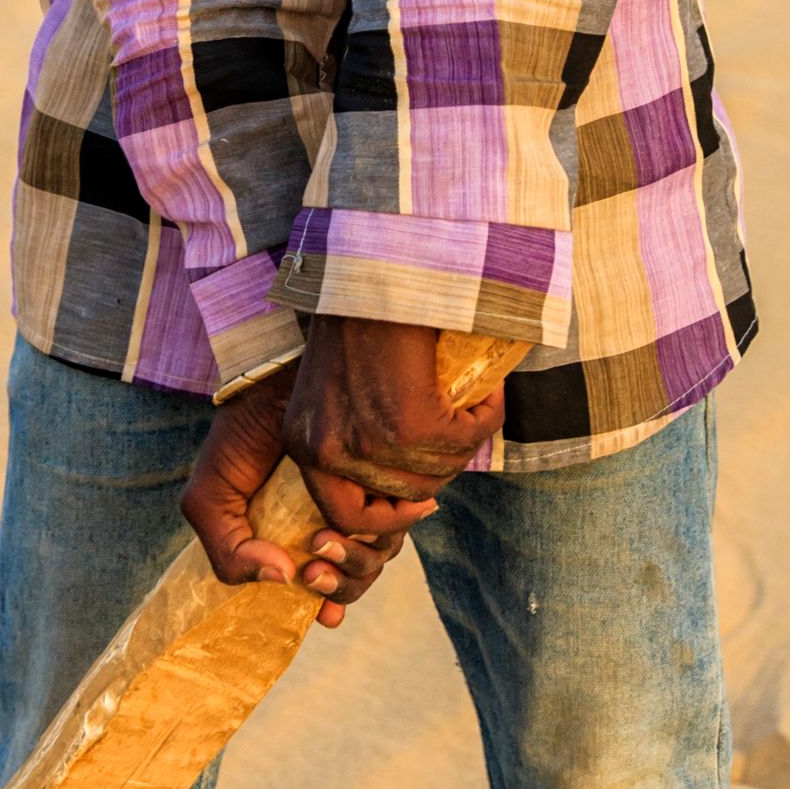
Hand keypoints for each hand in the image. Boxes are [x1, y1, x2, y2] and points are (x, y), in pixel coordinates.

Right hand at [182, 364, 425, 627]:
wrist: (276, 377)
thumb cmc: (240, 436)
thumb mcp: (210, 498)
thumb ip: (227, 551)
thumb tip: (283, 579)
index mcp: (290, 541)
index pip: (319, 590)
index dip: (328, 606)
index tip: (326, 615)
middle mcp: (328, 526)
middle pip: (352, 581)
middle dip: (341, 585)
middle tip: (315, 569)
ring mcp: (358, 503)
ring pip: (376, 557)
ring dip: (358, 560)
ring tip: (326, 538)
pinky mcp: (382, 482)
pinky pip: (396, 522)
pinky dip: (386, 530)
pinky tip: (360, 518)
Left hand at [282, 315, 505, 511]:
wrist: (374, 271)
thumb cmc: (359, 320)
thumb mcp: (337, 391)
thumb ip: (357, 439)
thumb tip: (410, 493)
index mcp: (303, 444)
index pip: (342, 516)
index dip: (388, 517)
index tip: (419, 501)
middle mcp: (326, 450)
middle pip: (402, 497)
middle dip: (438, 474)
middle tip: (455, 441)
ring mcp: (368, 440)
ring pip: (438, 472)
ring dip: (465, 443)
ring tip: (471, 408)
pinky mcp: (410, 423)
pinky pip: (465, 441)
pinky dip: (486, 418)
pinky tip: (485, 394)